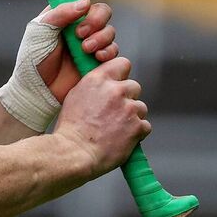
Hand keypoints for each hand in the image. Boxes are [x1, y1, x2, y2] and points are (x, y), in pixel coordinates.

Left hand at [34, 0, 118, 102]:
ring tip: (84, 49)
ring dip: (101, 37)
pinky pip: (113, 49)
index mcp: (62, 12)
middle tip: (80, 34)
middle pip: (101, 10)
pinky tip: (96, 57)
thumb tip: (85, 3)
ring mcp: (88, 41)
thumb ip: (60, 13)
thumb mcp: (40, 31)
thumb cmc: (34, 58)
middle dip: (96, 19)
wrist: (38, 89)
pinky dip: (108, 51)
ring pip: (110, 30)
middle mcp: (77, 24)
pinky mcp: (97, 59)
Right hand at [54, 56, 150, 175]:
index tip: (118, 83)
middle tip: (116, 112)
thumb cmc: (71, 128)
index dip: (122, 75)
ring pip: (141, 107)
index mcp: (98, 80)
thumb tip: (104, 86)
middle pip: (134, 87)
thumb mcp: (75, 96)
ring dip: (132, 116)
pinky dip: (137, 132)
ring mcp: (129, 108)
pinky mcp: (138, 127)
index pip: (123, 64)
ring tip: (117, 128)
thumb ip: (94, 86)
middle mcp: (115, 90)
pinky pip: (145, 126)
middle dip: (128, 98)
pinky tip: (122, 138)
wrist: (75, 152)